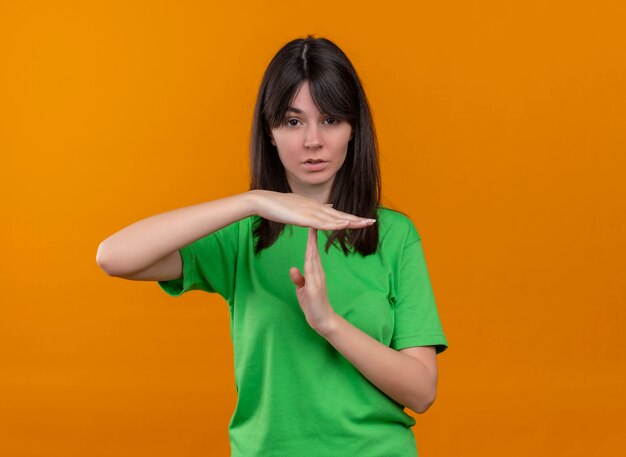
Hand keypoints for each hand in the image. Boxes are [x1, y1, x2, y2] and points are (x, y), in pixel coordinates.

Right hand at [251, 190, 375, 230]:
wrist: (264, 201)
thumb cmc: (278, 206)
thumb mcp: (299, 207)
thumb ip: (312, 209)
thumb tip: (326, 207)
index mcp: (315, 207)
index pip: (337, 214)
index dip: (351, 218)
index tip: (364, 220)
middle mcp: (316, 207)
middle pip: (340, 215)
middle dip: (357, 219)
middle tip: (372, 222)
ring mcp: (311, 211)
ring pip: (335, 218)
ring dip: (351, 221)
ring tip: (365, 224)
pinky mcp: (304, 217)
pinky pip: (322, 223)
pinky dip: (335, 224)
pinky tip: (345, 225)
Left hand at [289, 227, 336, 332]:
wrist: (323, 320)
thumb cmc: (313, 305)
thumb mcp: (302, 290)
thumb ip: (299, 279)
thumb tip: (293, 269)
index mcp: (315, 272)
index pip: (311, 253)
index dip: (310, 240)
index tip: (309, 226)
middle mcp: (318, 273)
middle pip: (313, 251)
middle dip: (312, 236)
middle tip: (312, 219)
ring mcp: (317, 279)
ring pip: (313, 258)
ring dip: (312, 244)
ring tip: (312, 230)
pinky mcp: (315, 287)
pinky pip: (312, 271)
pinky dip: (311, 260)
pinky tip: (310, 252)